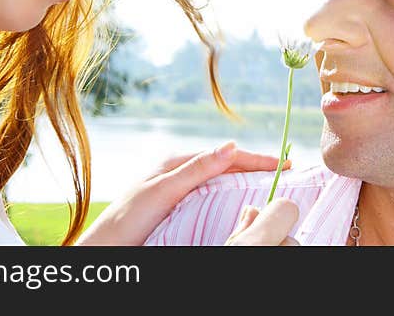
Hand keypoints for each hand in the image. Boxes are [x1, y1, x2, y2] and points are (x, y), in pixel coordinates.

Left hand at [75, 140, 289, 245]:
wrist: (106, 249)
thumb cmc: (129, 218)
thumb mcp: (164, 190)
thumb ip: (197, 168)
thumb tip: (231, 145)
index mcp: (177, 162)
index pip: (226, 155)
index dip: (256, 159)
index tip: (284, 163)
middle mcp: (181, 174)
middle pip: (227, 167)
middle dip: (257, 167)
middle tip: (287, 173)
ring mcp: (181, 192)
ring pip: (222, 182)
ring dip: (247, 181)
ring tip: (273, 185)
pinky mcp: (180, 209)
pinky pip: (214, 198)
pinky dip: (233, 197)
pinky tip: (244, 204)